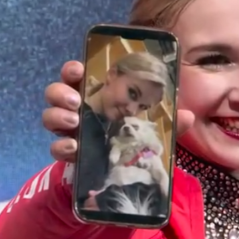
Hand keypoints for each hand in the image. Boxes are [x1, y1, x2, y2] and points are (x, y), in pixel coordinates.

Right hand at [43, 61, 193, 162]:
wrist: (121, 169)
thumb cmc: (134, 135)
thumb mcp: (154, 125)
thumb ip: (170, 120)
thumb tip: (188, 115)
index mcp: (98, 93)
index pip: (78, 74)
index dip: (73, 69)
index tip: (78, 69)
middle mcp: (79, 108)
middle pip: (57, 92)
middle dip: (61, 92)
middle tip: (76, 100)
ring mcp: (71, 130)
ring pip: (50, 116)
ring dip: (57, 116)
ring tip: (74, 122)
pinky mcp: (69, 152)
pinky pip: (55, 147)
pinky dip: (61, 147)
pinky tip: (74, 149)